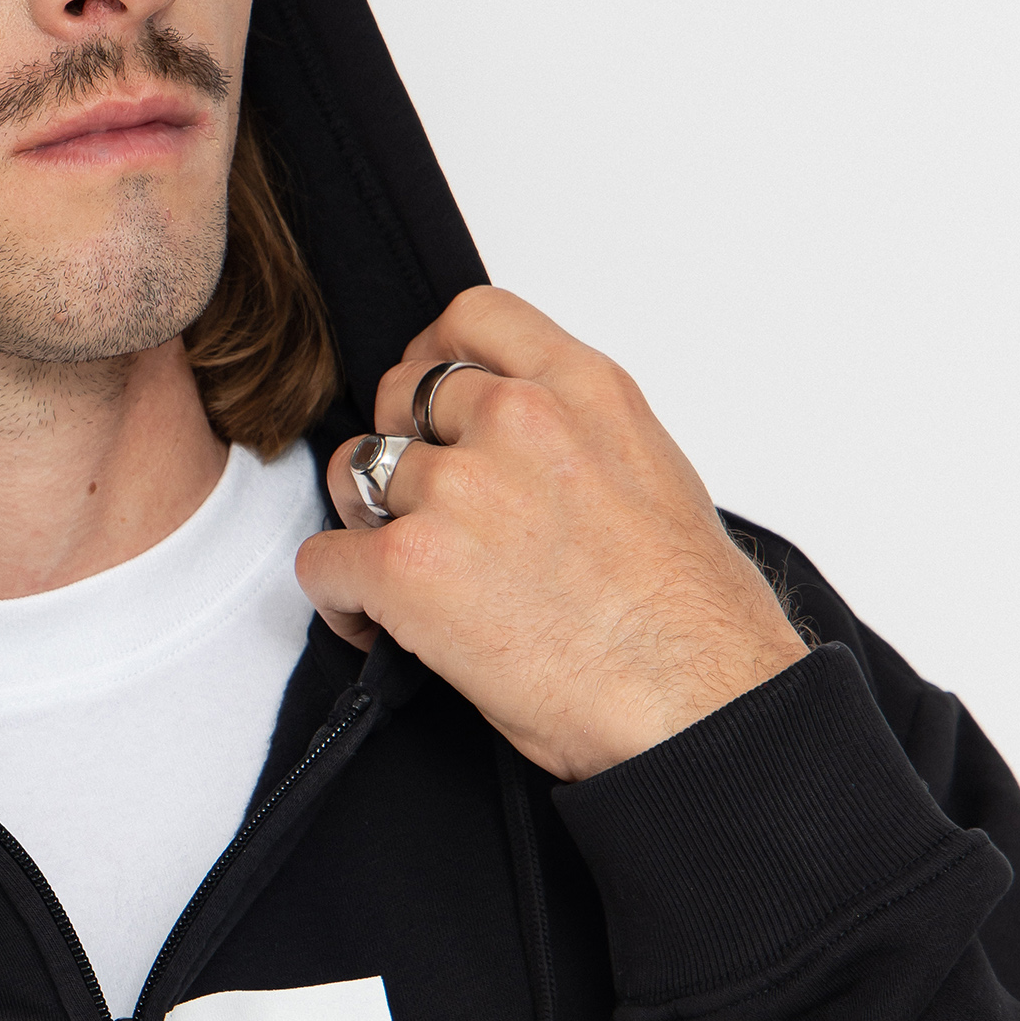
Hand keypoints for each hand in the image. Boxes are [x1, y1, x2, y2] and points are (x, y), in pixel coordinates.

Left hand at [296, 288, 807, 781]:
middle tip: (420, 512)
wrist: (696, 701)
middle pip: (399, 397)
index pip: (471, 319)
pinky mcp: (407, 564)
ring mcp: (456, 488)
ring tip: (399, 579)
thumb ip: (578, 439)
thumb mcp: (654, 478)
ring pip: (354, 474)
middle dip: (400, 451)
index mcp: (582, 389)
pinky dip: (338, 598)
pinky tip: (374, 628)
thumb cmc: (690, 621)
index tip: (428, 403)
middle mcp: (515, 420)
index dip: (432, 359)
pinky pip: (323, 561)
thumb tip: (529, 458)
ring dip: (366, 524)